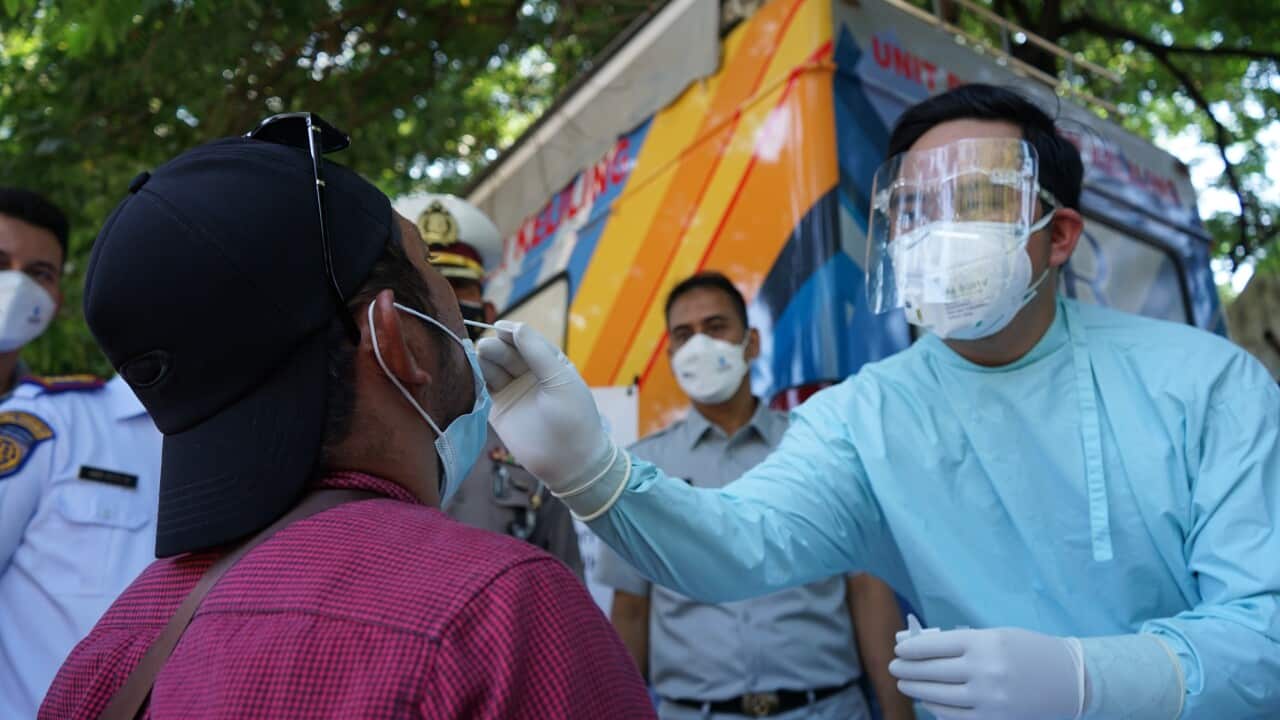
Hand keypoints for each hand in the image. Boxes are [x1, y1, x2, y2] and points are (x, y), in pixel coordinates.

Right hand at [475, 321, 613, 494]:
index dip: (513, 333)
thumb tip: (517, 327)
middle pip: (506, 353)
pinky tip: (470, 371)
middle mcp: (529, 375)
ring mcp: (513, 392)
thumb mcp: (560, 380)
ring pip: (493, 369)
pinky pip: (484, 390)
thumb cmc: (575, 418)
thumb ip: (538, 353)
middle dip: (497, 348)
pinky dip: (476, 379)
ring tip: (477, 355)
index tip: (500, 328)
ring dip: (484, 361)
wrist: (571, 461)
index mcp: (549, 364)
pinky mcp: (499, 410)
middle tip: (486, 346)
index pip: (527, 341)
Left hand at [890, 625, 1082, 719]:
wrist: (1070, 680)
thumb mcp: (997, 636)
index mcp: (984, 643)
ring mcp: (989, 698)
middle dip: (907, 669)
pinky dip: (936, 708)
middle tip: (894, 667)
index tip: (899, 649)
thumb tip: (922, 647)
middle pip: (931, 671)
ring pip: (938, 695)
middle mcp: (984, 670)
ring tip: (905, 683)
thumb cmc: (1030, 651)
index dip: (911, 649)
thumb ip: (962, 643)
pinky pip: (954, 716)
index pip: (934, 646)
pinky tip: (927, 700)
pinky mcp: (994, 719)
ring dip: (916, 689)